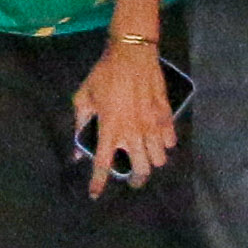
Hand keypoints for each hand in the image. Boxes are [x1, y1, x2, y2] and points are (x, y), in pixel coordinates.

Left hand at [72, 33, 174, 188]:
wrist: (132, 53)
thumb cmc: (104, 74)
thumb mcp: (84, 97)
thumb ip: (80, 125)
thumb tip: (76, 152)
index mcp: (109, 129)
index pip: (102, 165)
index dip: (97, 183)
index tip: (94, 194)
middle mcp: (132, 133)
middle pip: (140, 171)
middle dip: (136, 180)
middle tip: (132, 178)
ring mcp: (152, 126)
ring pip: (158, 160)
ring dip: (151, 162)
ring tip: (146, 158)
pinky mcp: (166, 116)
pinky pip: (170, 142)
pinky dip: (165, 145)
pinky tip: (159, 140)